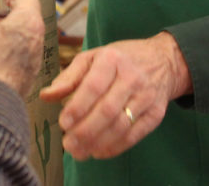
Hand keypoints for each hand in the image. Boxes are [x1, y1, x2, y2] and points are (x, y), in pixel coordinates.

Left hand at [39, 32, 190, 160]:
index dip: (78, 107)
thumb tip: (45, 96)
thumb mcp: (93, 57)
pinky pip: (135, 134)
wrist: (163, 60)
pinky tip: (99, 151)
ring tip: (79, 151)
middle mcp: (132, 77)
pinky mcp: (156, 113)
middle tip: (68, 144)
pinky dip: (116, 147)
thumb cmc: (120, 58)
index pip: (94, 86)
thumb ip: (69, 77)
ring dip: (98, 142)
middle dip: (85, 130)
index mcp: (112, 59)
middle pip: (107, 109)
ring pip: (121, 124)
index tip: (63, 123)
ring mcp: (146, 96)